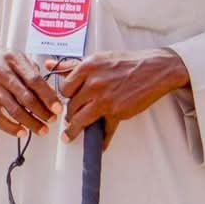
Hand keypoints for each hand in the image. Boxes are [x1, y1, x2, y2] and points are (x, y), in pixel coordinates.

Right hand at [0, 49, 62, 137]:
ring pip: (13, 109)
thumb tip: (52, 95)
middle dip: (42, 112)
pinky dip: (10, 127)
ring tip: (42, 129)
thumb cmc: (4, 61)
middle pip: (25, 97)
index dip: (48, 96)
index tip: (58, 108)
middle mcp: (1, 72)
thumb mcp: (21, 59)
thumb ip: (35, 75)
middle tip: (52, 120)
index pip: (34, 80)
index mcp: (14, 59)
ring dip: (30, 122)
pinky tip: (22, 132)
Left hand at [56, 48, 189, 145]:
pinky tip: (99, 145)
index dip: (65, 97)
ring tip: (69, 137)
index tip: (68, 101)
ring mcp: (105, 99)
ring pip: (81, 120)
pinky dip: (102, 141)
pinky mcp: (116, 112)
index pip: (64, 88)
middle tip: (70, 119)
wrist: (155, 69)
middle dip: (70, 114)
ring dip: (73, 131)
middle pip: (71, 106)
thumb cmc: (127, 62)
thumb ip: (72, 64)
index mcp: (87, 67)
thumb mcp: (98, 58)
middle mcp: (93, 83)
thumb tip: (50, 65)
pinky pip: (105, 131)